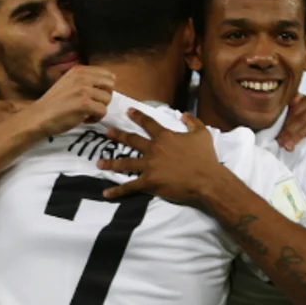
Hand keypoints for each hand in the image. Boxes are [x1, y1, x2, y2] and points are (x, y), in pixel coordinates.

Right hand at [25, 66, 115, 136]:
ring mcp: (84, 89)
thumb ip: (87, 80)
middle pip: (110, 85)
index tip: (92, 96)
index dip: (103, 88)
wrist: (40, 116)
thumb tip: (112, 79)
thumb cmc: (55, 103)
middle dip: (104, 97)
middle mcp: (82, 76)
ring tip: (85, 113)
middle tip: (91, 105)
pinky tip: (84, 119)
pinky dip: (96, 118)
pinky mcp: (85, 104)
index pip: (107, 74)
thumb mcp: (69, 83)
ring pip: (107, 99)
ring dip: (99, 109)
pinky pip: (103, 111)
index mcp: (79, 70)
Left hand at [99, 109, 223, 204]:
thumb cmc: (205, 157)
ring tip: (98, 164)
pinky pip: (130, 186)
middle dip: (118, 135)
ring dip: (111, 164)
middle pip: (131, 140)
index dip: (137, 116)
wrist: (207, 179)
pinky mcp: (149, 182)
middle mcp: (153, 149)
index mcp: (164, 137)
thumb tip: (183, 114)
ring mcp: (149, 166)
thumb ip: (192, 121)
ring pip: (126, 163)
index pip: (148, 123)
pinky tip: (106, 193)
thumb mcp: (202, 134)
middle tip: (106, 132)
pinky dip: (118, 190)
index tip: (127, 112)